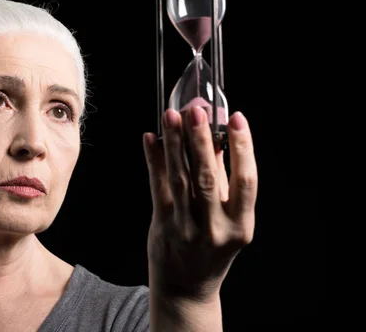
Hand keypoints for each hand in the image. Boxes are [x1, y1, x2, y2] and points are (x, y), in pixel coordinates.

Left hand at [143, 106, 257, 302]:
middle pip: (208, 177)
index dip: (243, 147)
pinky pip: (157, 187)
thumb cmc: (213, 248)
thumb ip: (225, 179)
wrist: (187, 287)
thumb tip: (217, 135)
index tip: (236, 118)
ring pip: (180, 179)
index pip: (246, 180)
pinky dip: (154, 160)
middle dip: (201, 140)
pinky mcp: (162, 225)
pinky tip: (150, 138)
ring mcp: (186, 228)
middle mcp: (215, 228)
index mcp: (241, 225)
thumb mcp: (229, 219)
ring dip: (174, 144)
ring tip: (170, 116)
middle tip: (196, 110)